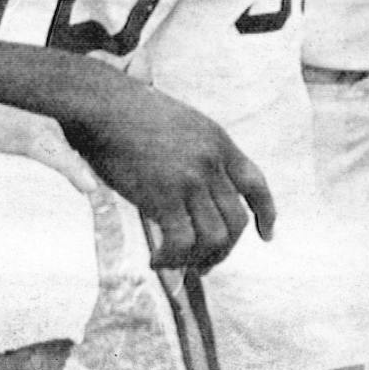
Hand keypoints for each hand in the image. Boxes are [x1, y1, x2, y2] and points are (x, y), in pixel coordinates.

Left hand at [0, 86, 97, 260]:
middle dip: (71, 159)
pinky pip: (17, 126)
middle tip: (92, 197)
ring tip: (74, 188)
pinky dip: (38, 146)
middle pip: (43, 128)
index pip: (34, 136)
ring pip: (33, 124)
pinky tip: (36, 174)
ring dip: (57, 151)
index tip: (89, 188)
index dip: (66, 161)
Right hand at [68, 77, 275, 270]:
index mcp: (218, 141)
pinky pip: (182, 242)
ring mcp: (190, 178)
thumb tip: (197, 190)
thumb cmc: (128, 114)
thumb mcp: (180, 123)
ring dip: (198, 259)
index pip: (256, 183)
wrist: (101, 105)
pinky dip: (171, 259)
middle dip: (223, 249)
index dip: (265, 212)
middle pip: (236, 220)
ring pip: (215, 237)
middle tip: (203, 264)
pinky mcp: (164, 195)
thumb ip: (196, 152)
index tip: (266, 235)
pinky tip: (156, 260)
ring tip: (176, 264)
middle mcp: (211, 161)